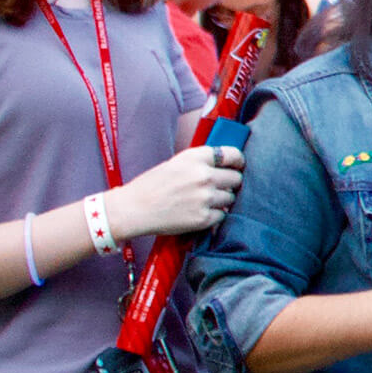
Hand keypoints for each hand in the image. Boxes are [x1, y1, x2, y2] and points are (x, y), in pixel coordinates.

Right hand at [102, 145, 243, 239]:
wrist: (133, 209)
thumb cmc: (152, 185)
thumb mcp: (176, 163)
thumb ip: (200, 163)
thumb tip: (226, 166)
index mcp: (196, 157)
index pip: (233, 155)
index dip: (238, 161)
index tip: (237, 166)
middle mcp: (204, 176)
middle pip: (236, 178)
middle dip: (230, 183)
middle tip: (217, 188)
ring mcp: (205, 198)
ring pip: (230, 198)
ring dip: (222, 200)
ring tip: (203, 201)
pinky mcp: (203, 218)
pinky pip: (222, 215)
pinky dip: (214, 216)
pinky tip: (199, 213)